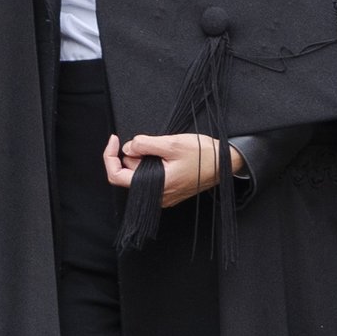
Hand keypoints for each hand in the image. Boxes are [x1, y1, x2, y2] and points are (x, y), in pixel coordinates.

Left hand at [104, 133, 246, 206]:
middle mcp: (157, 196)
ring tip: (166, 150)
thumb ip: (145, 145)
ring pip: (141, 174)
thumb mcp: (172, 143)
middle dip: (135, 155)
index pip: (117, 176)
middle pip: (129, 173)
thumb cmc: (204, 155)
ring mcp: (164, 195)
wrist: (226, 163)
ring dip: (146, 158)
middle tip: (153, 143)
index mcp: (154, 187)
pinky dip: (154, 164)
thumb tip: (127, 148)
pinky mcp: (170, 191)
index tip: (115, 139)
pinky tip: (169, 157)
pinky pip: (152, 177)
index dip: (110, 156)